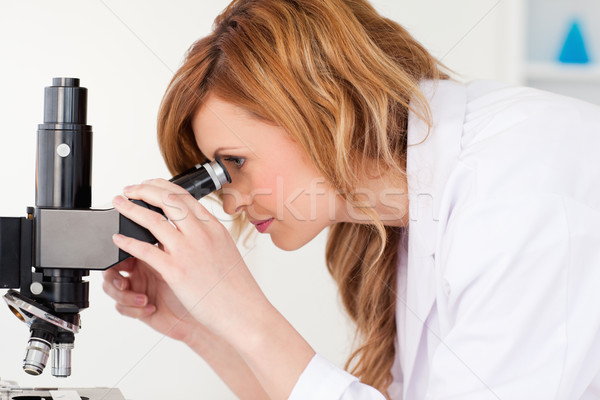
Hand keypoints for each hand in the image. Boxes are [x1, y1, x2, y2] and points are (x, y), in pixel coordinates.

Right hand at [102, 255, 200, 343]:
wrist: (199, 315)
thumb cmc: (196, 287)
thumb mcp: (179, 264)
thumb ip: (161, 248)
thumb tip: (155, 226)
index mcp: (147, 256)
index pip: (123, 250)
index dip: (119, 255)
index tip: (127, 261)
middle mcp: (139, 272)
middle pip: (110, 270)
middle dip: (114, 277)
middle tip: (125, 283)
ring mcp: (136, 290)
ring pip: (111, 289)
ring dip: (124, 296)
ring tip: (144, 299)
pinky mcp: (135, 308)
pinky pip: (121, 308)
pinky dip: (134, 309)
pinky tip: (151, 308)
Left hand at [110, 178, 266, 338]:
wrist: (243, 312)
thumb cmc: (237, 288)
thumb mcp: (226, 251)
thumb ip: (207, 236)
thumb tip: (190, 229)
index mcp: (214, 228)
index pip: (184, 196)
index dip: (160, 186)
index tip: (147, 186)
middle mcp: (201, 234)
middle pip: (167, 199)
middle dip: (143, 189)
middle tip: (128, 190)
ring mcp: (188, 251)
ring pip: (153, 220)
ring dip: (130, 209)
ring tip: (119, 205)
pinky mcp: (176, 272)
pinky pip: (145, 250)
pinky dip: (128, 241)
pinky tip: (118, 238)